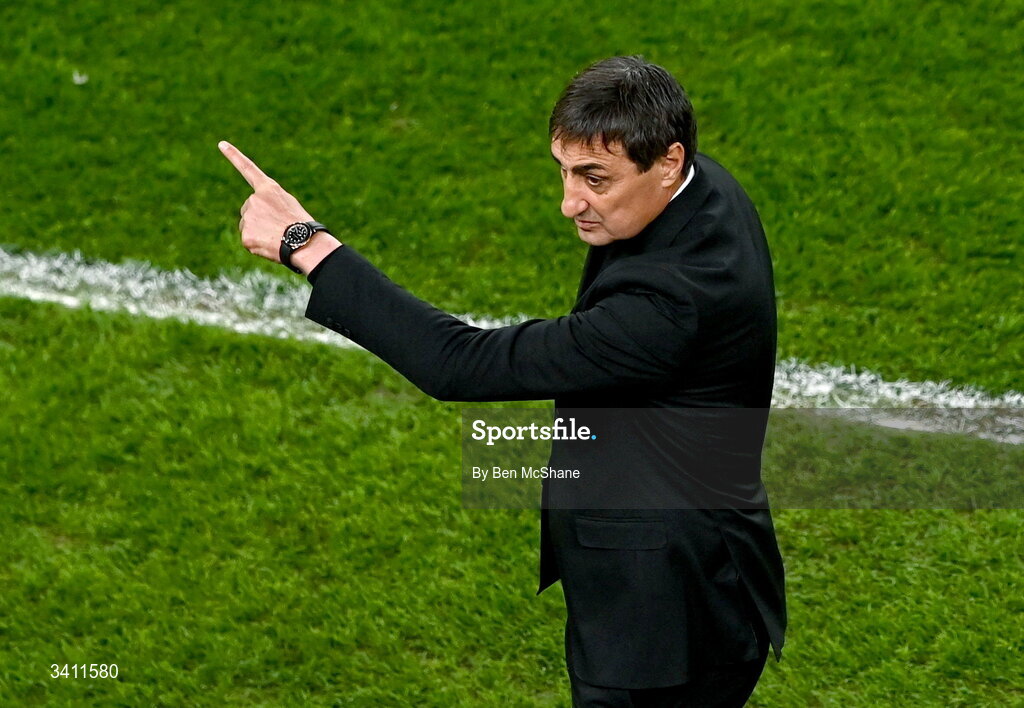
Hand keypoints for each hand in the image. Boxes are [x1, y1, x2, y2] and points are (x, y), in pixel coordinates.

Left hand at [218, 140, 315, 262]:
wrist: (304, 242)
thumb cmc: (301, 225)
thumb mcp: (288, 205)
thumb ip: (270, 203)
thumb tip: (259, 217)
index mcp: (268, 189)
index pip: (248, 169)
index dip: (234, 156)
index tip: (221, 144)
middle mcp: (254, 199)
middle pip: (249, 209)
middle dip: (259, 218)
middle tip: (277, 226)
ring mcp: (248, 217)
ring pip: (248, 225)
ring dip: (259, 231)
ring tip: (277, 236)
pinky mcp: (245, 235)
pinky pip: (249, 240)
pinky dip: (258, 244)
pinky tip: (270, 244)